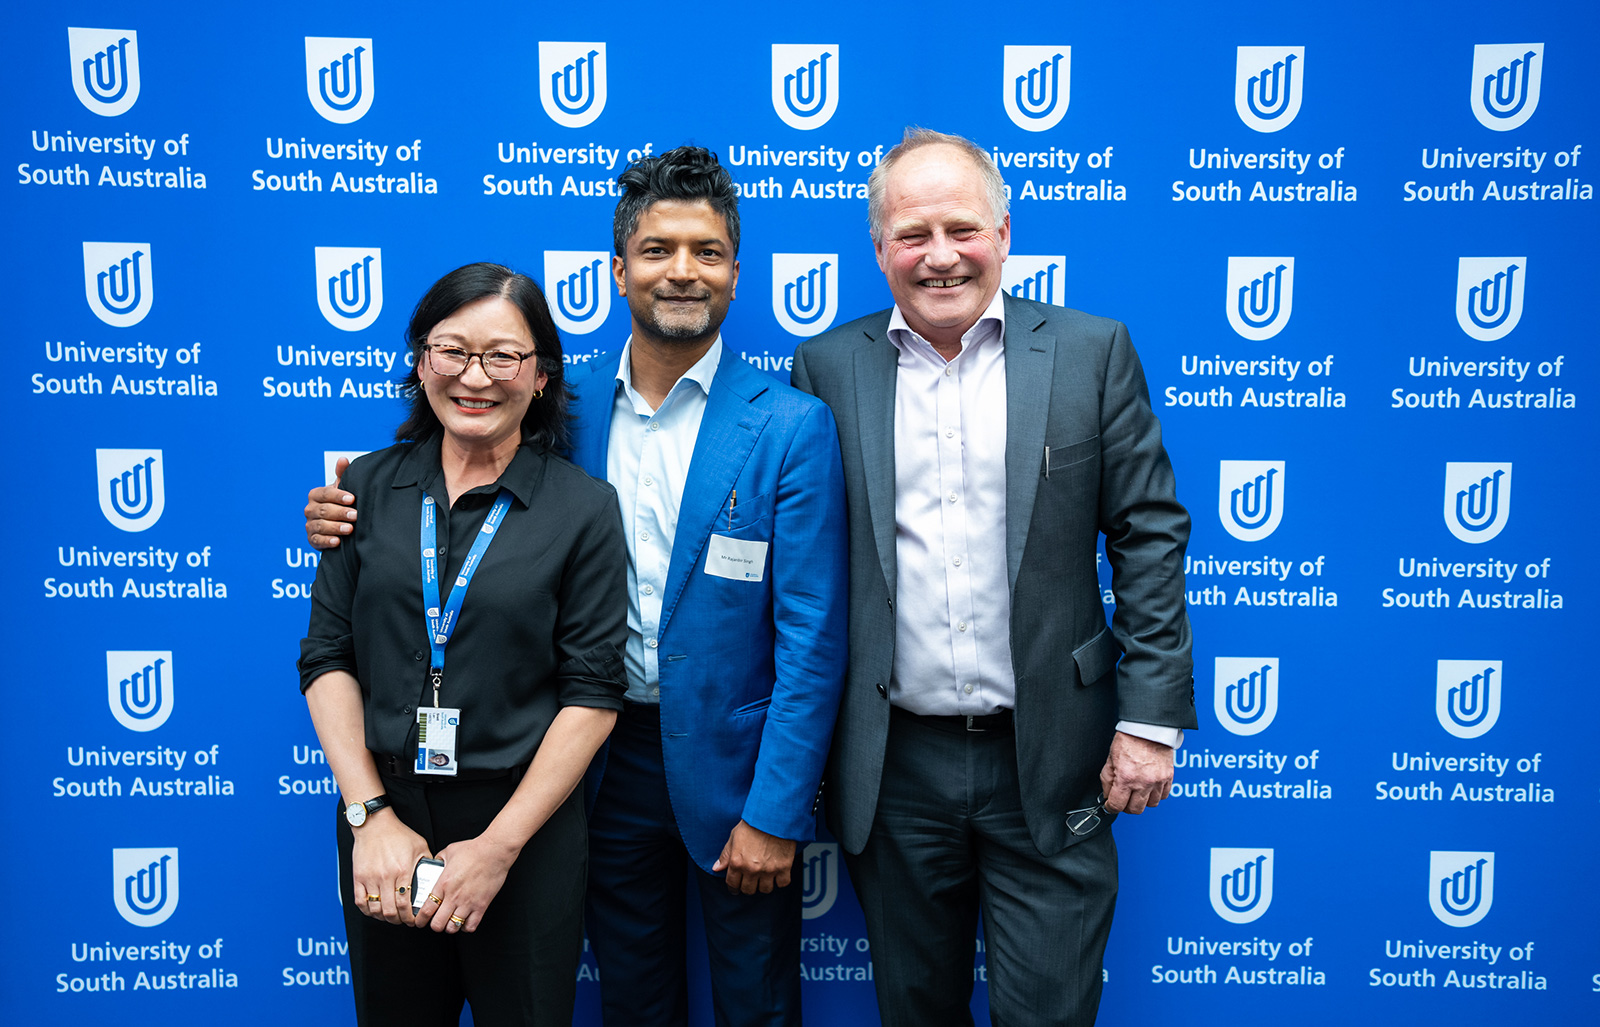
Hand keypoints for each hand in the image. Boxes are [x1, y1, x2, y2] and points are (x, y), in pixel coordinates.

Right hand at [305, 457, 355, 549]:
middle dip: (340, 513)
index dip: (338, 496)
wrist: (337, 523)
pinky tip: (337, 541)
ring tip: (350, 529)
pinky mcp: (312, 539)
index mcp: (316, 495)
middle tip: (355, 515)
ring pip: (320, 525)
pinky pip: (317, 540)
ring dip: (335, 527)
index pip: (325, 493)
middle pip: (323, 510)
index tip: (352, 499)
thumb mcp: (342, 488)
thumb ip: (342, 474)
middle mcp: (310, 509)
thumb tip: (343, 460)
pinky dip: (327, 541)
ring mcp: (310, 525)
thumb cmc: (340, 503)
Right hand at [351, 810, 429, 925]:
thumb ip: (427, 863)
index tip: (414, 920)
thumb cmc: (399, 834)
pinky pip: (360, 901)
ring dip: (384, 918)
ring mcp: (370, 878)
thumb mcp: (420, 846)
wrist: (375, 824)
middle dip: (399, 921)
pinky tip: (375, 911)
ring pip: (375, 909)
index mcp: (402, 870)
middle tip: (403, 921)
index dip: (410, 917)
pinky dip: (367, 910)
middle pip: (390, 911)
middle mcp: (385, 876)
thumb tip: (434, 879)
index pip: (405, 904)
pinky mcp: (358, 877)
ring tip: (391, 917)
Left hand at [413, 835, 516, 933]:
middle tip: (435, 922)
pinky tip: (465, 920)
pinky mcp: (481, 905)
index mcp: (443, 884)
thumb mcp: (450, 851)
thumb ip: (439, 859)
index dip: (420, 919)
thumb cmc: (474, 850)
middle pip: (437, 924)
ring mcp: (468, 903)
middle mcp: (454, 896)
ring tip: (450, 922)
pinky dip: (466, 927)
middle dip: (434, 925)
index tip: (420, 921)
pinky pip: (471, 926)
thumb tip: (435, 863)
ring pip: (453, 928)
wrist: (494, 852)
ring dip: (449, 927)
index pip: (426, 910)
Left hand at [712, 820, 796, 894]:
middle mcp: (751, 869)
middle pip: (748, 890)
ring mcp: (768, 870)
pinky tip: (777, 874)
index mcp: (737, 862)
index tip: (736, 888)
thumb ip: (725, 855)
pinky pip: (782, 884)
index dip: (733, 888)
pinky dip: (780, 881)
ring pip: (765, 890)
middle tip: (751, 881)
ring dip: (764, 885)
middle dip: (748, 887)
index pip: (732, 884)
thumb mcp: (734, 837)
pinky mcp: (783, 867)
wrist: (774, 815)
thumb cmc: (753, 824)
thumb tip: (716, 868)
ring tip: (764, 877)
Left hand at [1099, 731, 1173, 814]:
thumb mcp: (1110, 760)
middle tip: (1123, 800)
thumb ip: (1107, 780)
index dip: (1111, 807)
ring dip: (1142, 801)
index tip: (1110, 805)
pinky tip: (1149, 787)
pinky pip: (1164, 796)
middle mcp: (1143, 782)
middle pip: (1135, 810)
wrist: (1147, 728)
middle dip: (1126, 807)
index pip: (1117, 805)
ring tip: (1137, 792)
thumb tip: (1107, 795)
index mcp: (1126, 778)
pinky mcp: (1168, 777)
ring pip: (1151, 805)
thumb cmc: (1128, 740)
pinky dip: (1156, 795)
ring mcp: (1157, 781)